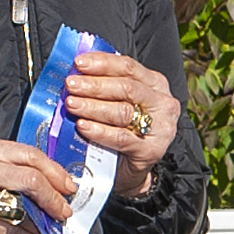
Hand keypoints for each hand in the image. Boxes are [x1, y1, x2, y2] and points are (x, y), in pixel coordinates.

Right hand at [0, 134, 75, 233]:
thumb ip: (9, 163)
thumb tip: (51, 180)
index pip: (31, 155)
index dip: (56, 172)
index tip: (68, 186)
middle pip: (32, 179)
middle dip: (55, 198)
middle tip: (64, 209)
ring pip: (23, 208)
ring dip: (43, 221)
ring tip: (52, 226)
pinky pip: (11, 232)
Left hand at [65, 51, 180, 200]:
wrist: (130, 169)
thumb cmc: (122, 130)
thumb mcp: (119, 102)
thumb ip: (105, 85)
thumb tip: (76, 71)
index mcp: (155, 84)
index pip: (129, 67)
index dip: (102, 63)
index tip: (79, 63)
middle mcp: (163, 103)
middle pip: (126, 88)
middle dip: (94, 85)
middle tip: (71, 85)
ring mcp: (161, 128)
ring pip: (123, 111)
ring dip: (93, 106)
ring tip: (72, 104)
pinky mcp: (151, 150)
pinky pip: (121, 137)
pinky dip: (99, 131)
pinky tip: (83, 126)